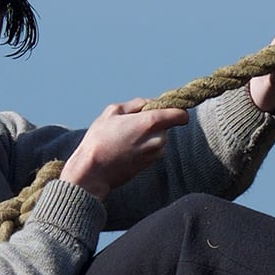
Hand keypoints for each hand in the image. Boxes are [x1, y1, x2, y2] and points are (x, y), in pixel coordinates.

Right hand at [64, 100, 191, 197]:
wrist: (93, 172)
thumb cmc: (100, 139)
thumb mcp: (113, 111)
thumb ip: (136, 104)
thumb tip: (150, 103)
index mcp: (151, 122)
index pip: (181, 115)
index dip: (176, 110)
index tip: (166, 110)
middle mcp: (158, 139)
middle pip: (167, 125)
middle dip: (154, 123)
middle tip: (131, 124)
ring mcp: (155, 153)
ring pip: (159, 138)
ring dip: (148, 136)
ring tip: (125, 138)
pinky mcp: (150, 164)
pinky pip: (152, 150)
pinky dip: (144, 147)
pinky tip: (126, 148)